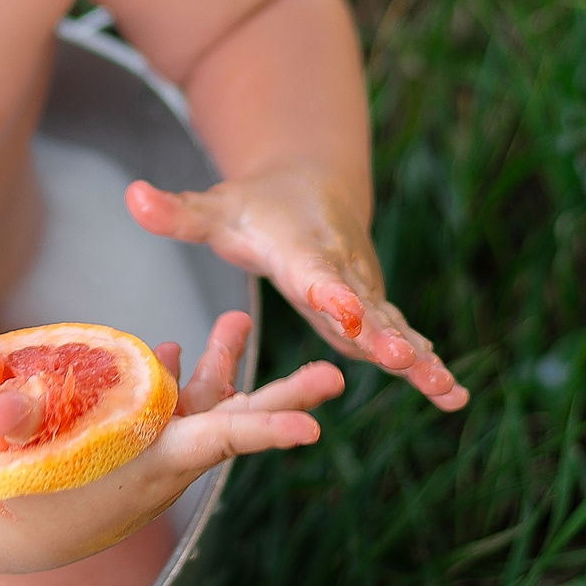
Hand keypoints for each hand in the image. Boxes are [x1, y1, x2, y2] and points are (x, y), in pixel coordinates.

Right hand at [0, 311, 342, 568]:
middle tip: (336, 374)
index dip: (266, 430)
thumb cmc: (9, 501)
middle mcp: (162, 458)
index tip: (313, 428)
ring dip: (223, 364)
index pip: (222, 445)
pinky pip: (169, 405)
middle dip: (285, 397)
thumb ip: (12, 426)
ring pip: (203, 404)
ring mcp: (148, 449)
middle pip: (237, 423)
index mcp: (149, 467)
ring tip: (237, 319)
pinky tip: (179, 351)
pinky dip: (177, 376)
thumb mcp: (10, 459)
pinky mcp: (130, 444)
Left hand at [128, 165, 467, 410]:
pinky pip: (402, 338)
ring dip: (418, 357)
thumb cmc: (254, 208)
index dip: (328, 291)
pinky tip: (454, 397)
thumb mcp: (213, 209)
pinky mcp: (373, 312)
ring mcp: (362, 293)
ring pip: (392, 327)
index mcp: (300, 249)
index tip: (344, 308)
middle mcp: (339, 271)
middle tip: (403, 359)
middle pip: (362, 306)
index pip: (314, 271)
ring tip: (447, 389)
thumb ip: (176, 213)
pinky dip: (428, 364)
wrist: (313, 189)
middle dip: (382, 334)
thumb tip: (131, 196)